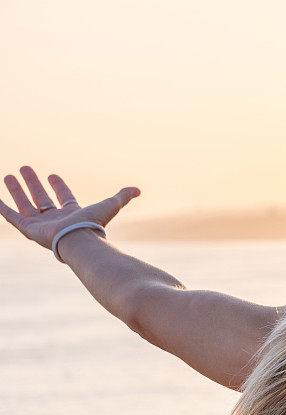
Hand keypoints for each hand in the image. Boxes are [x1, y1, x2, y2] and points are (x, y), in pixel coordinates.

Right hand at [0, 165, 139, 250]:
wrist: (79, 240)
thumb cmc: (93, 224)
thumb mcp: (110, 206)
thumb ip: (122, 197)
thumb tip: (138, 190)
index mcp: (72, 213)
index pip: (64, 197)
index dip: (58, 186)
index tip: (52, 175)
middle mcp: (56, 219)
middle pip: (42, 198)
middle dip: (33, 184)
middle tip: (25, 169)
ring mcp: (41, 224)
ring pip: (25, 204)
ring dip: (17, 190)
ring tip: (9, 175)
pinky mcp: (28, 229)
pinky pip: (11, 217)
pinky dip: (2, 208)